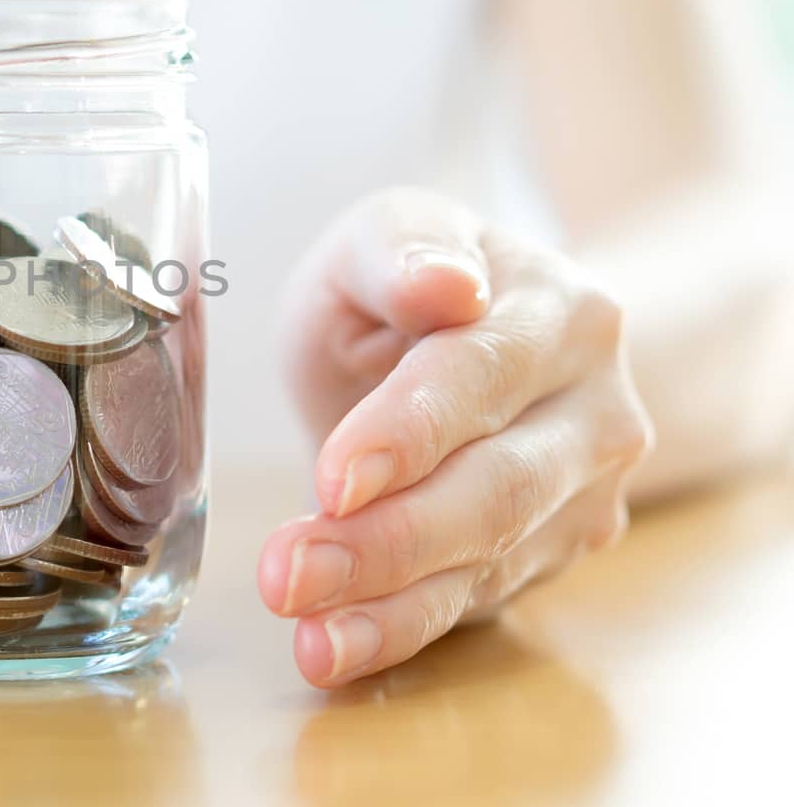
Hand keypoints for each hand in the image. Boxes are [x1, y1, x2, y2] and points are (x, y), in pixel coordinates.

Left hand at [262, 188, 651, 686]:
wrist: (474, 332)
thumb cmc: (408, 283)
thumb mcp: (383, 236)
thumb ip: (401, 249)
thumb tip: (448, 284)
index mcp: (559, 310)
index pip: (481, 376)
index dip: (408, 432)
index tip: (336, 478)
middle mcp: (596, 408)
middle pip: (495, 489)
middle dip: (387, 540)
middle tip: (288, 573)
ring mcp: (586, 491)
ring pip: (489, 560)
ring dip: (387, 603)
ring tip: (304, 627)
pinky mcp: (553, 553)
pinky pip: (474, 602)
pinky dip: (398, 630)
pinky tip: (330, 647)